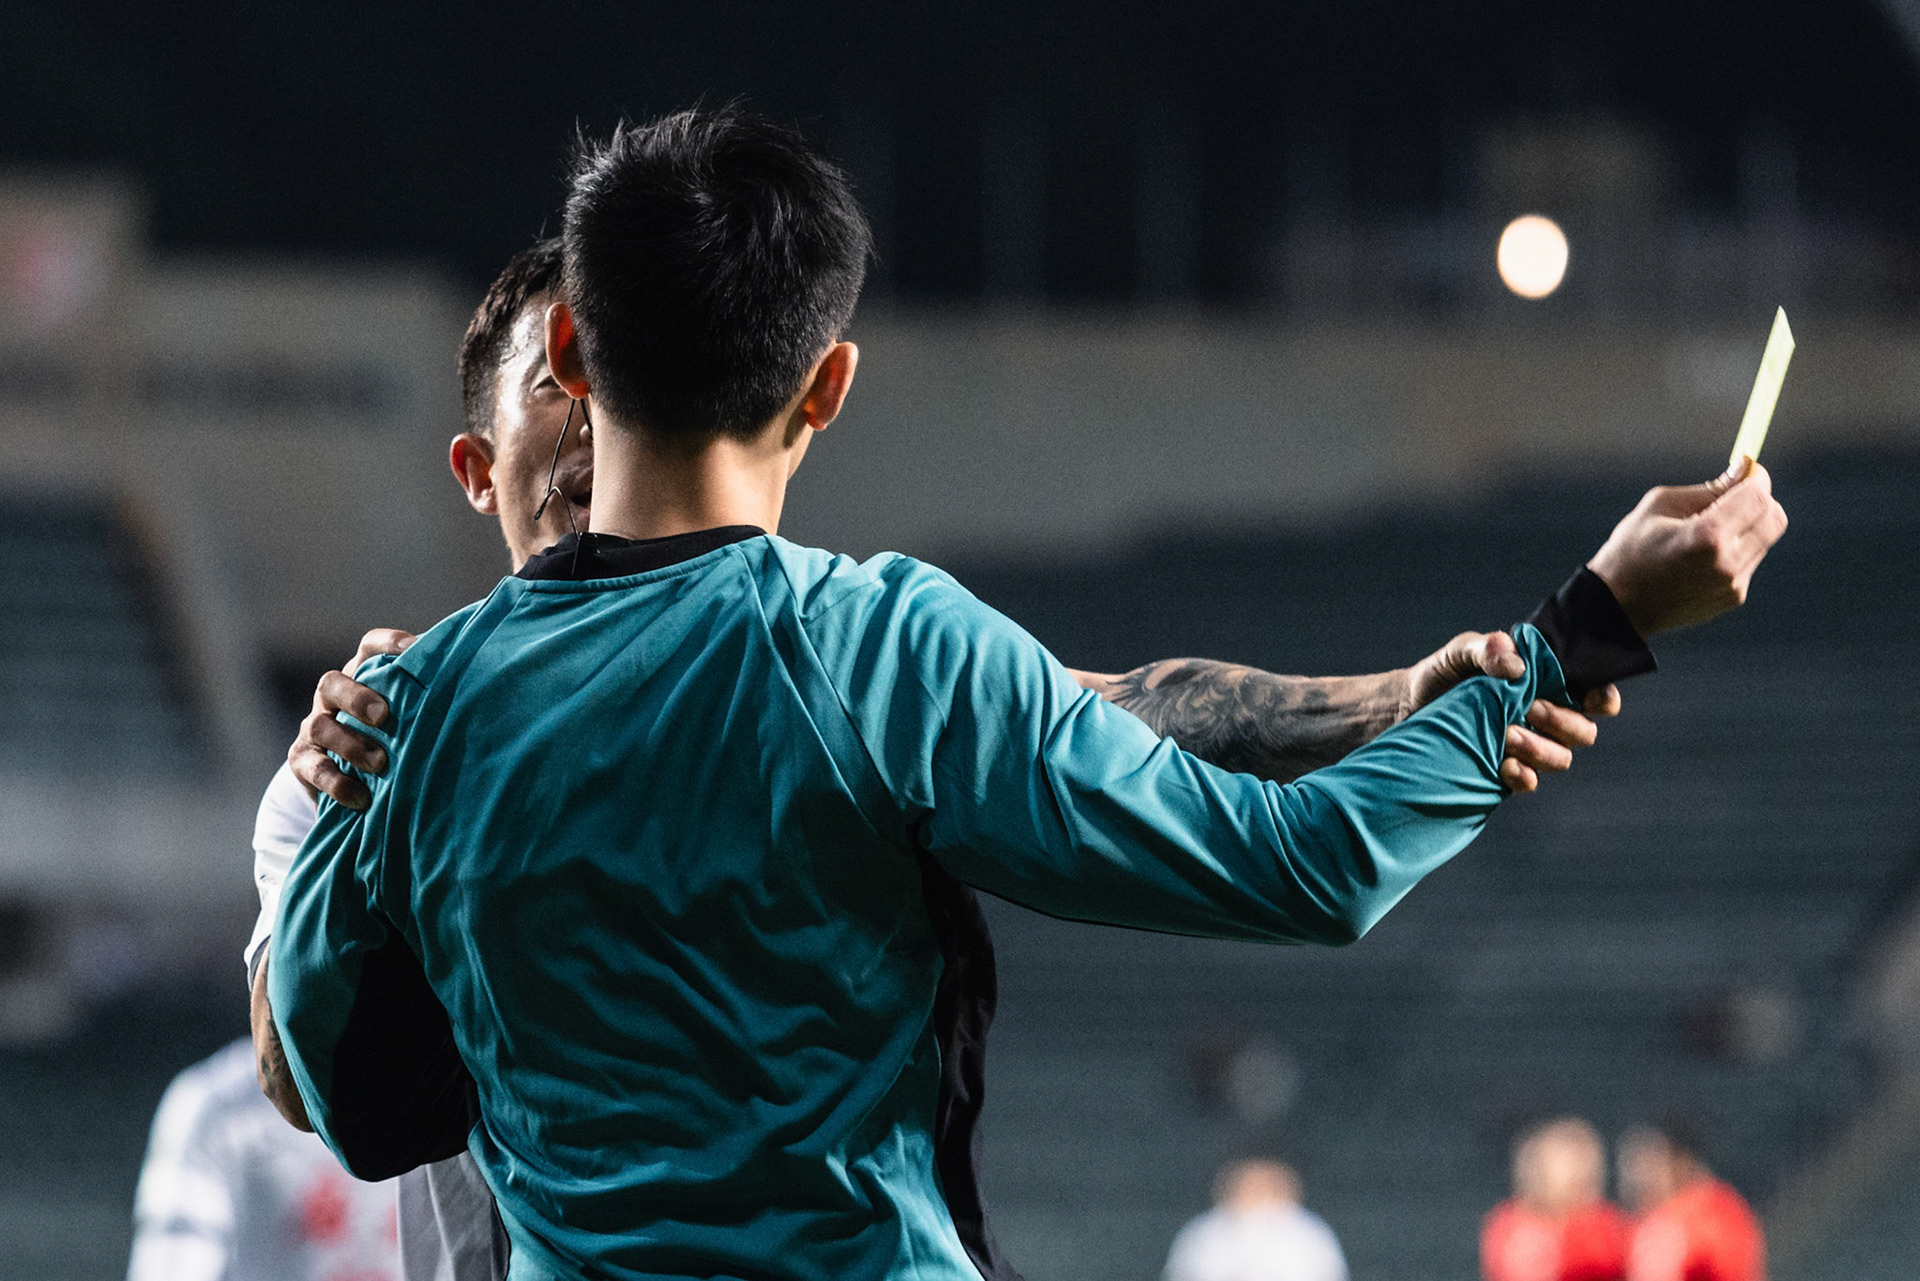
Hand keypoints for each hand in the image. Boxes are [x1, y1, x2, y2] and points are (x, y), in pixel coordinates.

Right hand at [287, 628, 415, 808]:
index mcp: (362, 676)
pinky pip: (313, 768)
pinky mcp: (302, 761)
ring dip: (351, 744)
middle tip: (384, 716)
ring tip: (380, 762)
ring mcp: (314, 728)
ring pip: (320, 726)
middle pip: (332, 683)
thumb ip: (428, 700)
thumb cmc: (394, 737)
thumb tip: (477, 687)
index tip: (412, 649)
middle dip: (357, 698)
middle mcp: (333, 697)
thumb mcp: (408, 716)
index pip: (369, 648)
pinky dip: (337, 783)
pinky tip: (362, 797)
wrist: (350, 778)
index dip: (387, 644)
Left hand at [1407, 630, 1621, 793]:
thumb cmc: (1443, 673)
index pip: (1594, 696)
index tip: (1591, 697)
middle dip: (1564, 722)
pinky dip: (1523, 776)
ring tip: (1507, 734)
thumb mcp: (1462, 651)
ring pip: (1561, 759)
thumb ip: (1488, 647)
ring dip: (1541, 749)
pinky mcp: (1503, 771)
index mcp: (1546, 686)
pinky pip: (1529, 782)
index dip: (1604, 699)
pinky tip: (1505, 766)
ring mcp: (1526, 748)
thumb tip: (1518, 668)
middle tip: (1530, 708)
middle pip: (1584, 732)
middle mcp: (1544, 719)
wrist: (1405, 707)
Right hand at [1586, 459, 1788, 635]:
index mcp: (1707, 535)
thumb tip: (1745, 468)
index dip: (1756, 479)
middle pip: (1774, 518)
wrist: (1618, 607)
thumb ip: (1710, 488)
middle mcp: (1727, 562)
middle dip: (1760, 501)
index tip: (1746, 471)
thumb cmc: (1631, 550)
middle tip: (1735, 496)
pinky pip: (1749, 561)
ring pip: (1764, 540)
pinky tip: (1701, 558)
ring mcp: (1733, 583)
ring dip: (1746, 527)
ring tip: (1706, 532)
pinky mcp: (1733, 597)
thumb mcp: (1661, 506)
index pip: (1758, 497)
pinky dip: (1735, 550)